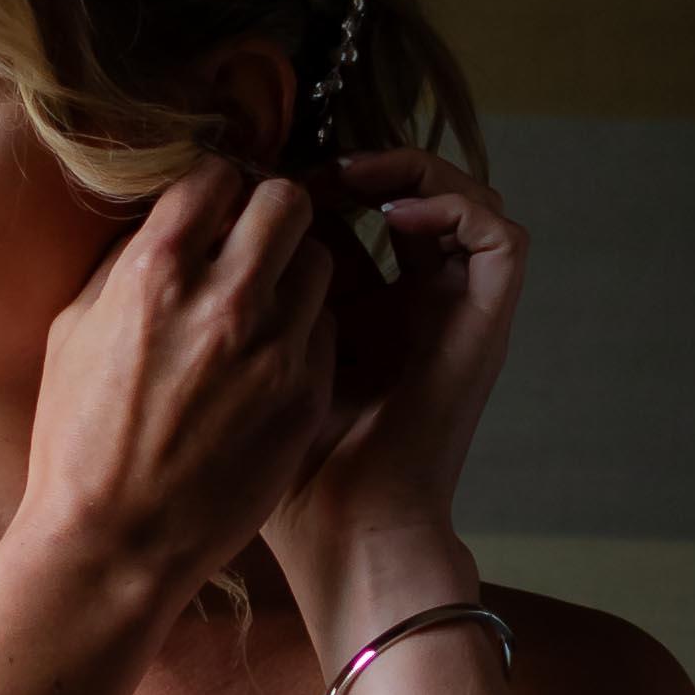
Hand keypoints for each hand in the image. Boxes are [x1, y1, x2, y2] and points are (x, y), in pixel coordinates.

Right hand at [17, 156, 338, 597]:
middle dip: (270, 210)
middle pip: (287, 201)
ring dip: (293, 271)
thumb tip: (164, 217)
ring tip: (262, 304)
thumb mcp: (72, 332)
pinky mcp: (307, 396)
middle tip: (253, 237)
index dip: (216, 184)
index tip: (214, 203)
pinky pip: (323, 331)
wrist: (114, 543)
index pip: (217, 175)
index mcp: (156, 273)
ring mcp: (275, 351)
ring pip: (320, 262)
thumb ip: (125, 263)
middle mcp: (225, 300)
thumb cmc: (79, 441)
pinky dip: (301, 333)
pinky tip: (267, 362)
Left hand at [261, 145, 528, 568]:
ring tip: (351, 177)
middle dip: (360, 164)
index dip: (318, 184)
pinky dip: (454, 205)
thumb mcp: (247, 367)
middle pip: (408, 193)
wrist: (344, 529)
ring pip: (461, 196)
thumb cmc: (282, 468)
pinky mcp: (487, 324)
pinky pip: (499, 235)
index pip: (356, 213)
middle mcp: (417, 303)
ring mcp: (457, 311)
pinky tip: (394, 215)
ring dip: (410, 168)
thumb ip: (236, 309)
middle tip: (307, 169)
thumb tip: (195, 237)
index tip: (264, 183)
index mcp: (364, 311)